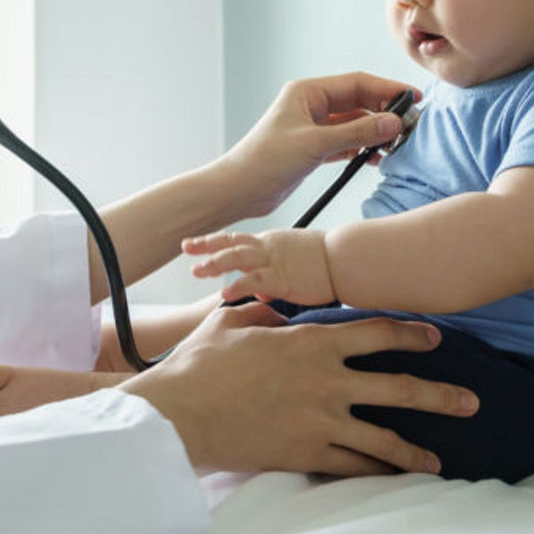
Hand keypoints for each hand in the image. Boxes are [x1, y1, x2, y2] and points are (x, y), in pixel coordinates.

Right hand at [120, 302, 478, 475]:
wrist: (182, 412)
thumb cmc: (202, 364)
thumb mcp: (232, 323)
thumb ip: (262, 314)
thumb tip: (275, 313)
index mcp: (312, 342)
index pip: (376, 334)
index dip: (410, 335)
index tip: (435, 338)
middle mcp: (327, 381)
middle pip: (397, 388)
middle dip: (439, 395)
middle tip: (471, 401)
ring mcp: (321, 420)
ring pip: (383, 435)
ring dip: (416, 448)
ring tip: (441, 460)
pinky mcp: (306, 453)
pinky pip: (352, 465)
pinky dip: (375, 471)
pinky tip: (393, 478)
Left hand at [184, 229, 335, 305]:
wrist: (347, 260)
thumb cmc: (327, 263)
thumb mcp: (296, 263)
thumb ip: (274, 275)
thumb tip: (260, 293)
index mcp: (270, 242)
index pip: (236, 240)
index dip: (214, 241)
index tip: (194, 244)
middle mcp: (268, 248)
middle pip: (230, 243)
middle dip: (206, 246)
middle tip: (185, 247)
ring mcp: (274, 262)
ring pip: (238, 258)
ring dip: (216, 264)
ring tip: (197, 270)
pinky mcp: (283, 278)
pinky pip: (256, 281)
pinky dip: (238, 286)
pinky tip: (224, 294)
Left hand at [217, 72, 419, 218]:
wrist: (238, 190)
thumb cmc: (264, 161)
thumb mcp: (314, 144)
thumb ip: (356, 132)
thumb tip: (392, 123)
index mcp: (306, 92)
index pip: (356, 83)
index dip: (386, 89)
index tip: (412, 98)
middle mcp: (310, 106)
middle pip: (358, 101)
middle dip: (384, 111)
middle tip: (410, 123)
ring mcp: (312, 127)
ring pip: (353, 123)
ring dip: (375, 131)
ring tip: (398, 142)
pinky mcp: (313, 149)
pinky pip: (346, 143)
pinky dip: (362, 148)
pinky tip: (378, 157)